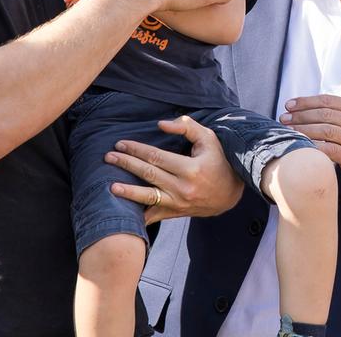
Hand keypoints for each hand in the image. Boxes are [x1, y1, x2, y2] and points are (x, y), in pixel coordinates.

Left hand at [106, 115, 244, 223]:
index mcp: (190, 168)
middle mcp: (183, 188)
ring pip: (149, 197)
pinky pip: (155, 215)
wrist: (232, 194)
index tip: (121, 144)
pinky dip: (140, 215)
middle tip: (109, 157)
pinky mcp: (177, 212)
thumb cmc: (220, 161)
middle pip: (149, 174)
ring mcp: (179, 203)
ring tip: (111, 187)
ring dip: (128, 192)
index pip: (157, 156)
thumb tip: (161, 125)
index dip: (137, 149)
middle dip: (127, 164)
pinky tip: (124, 214)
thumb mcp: (209, 139)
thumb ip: (186, 127)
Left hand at [281, 94, 340, 193]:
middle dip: (301, 115)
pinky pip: (330, 150)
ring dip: (304, 130)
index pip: (328, 101)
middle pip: (325, 114)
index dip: (306, 101)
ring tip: (288, 131)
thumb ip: (336, 114)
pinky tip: (301, 146)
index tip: (289, 105)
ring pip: (326, 131)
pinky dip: (314, 146)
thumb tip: (303, 107)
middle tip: (284, 118)